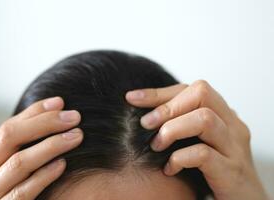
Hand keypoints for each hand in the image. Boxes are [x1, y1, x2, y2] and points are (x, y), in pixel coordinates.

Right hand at [0, 97, 82, 199]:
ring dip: (51, 146)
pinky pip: (23, 192)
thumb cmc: (0, 192)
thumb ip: (22, 144)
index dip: (36, 112)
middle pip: (11, 137)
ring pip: (19, 163)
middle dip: (45, 123)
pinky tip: (62, 164)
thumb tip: (56, 107)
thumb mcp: (3, 167)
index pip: (8, 126)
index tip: (61, 102)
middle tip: (75, 117)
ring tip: (76, 136)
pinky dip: (44, 176)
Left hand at [126, 80, 268, 199]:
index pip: (191, 89)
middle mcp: (231, 124)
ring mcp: (234, 146)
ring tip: (156, 145)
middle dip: (167, 107)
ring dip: (172, 129)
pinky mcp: (232, 170)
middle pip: (202, 93)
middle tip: (145, 124)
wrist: (246, 199)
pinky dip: (180, 158)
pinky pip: (204, 154)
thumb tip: (144, 117)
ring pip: (204, 119)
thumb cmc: (216, 168)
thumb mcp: (199, 141)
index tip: (132, 98)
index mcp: (223, 114)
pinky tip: (169, 168)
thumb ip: (182, 126)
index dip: (159, 92)